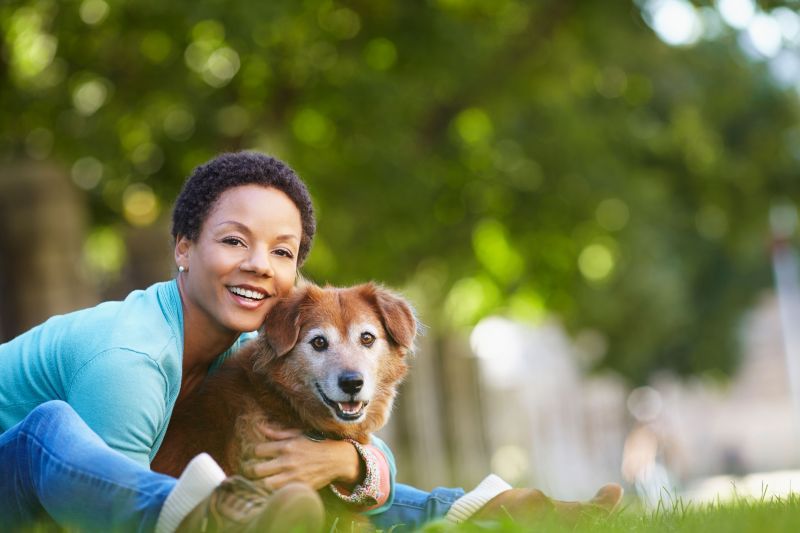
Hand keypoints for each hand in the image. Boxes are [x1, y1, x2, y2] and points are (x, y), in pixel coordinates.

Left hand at [239, 424, 362, 491]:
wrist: (337, 459)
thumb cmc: (316, 444)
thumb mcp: (298, 434)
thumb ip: (277, 433)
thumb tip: (259, 427)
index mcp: (286, 446)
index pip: (257, 450)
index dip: (252, 454)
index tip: (254, 456)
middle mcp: (287, 461)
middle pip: (256, 470)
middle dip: (249, 471)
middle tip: (251, 472)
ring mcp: (293, 477)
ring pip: (264, 485)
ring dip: (258, 484)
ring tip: (258, 482)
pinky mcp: (299, 488)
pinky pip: (277, 494)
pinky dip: (271, 493)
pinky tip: (270, 489)